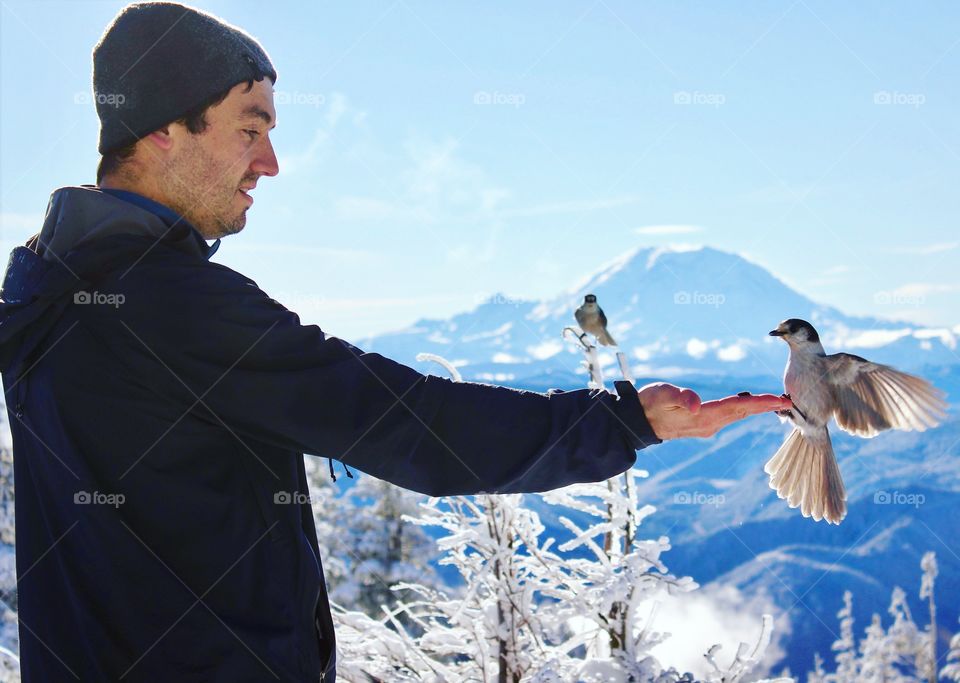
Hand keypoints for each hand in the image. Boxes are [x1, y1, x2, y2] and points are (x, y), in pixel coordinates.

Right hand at [637, 382, 791, 439]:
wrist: (638, 422)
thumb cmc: (649, 404)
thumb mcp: (662, 394)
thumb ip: (680, 397)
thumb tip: (696, 404)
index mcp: (703, 416)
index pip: (738, 407)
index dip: (760, 403)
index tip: (780, 400)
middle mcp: (709, 424)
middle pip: (743, 412)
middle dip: (766, 406)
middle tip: (788, 400)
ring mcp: (707, 426)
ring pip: (738, 415)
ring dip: (757, 408)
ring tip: (776, 402)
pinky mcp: (702, 424)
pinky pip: (730, 416)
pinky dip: (743, 409)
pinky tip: (749, 404)